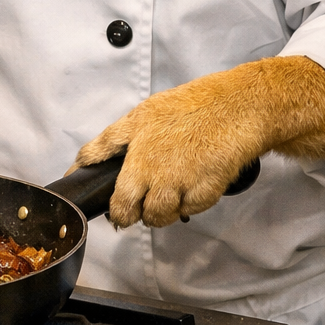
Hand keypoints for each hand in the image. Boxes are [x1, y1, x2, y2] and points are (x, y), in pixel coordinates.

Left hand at [69, 57, 324, 228]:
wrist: (241, 108)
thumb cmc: (196, 107)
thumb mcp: (145, 113)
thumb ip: (112, 140)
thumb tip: (83, 162)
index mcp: (132, 138)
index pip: (97, 168)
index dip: (94, 192)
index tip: (98, 204)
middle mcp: (149, 163)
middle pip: (125, 210)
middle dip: (130, 212)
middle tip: (139, 204)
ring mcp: (176, 180)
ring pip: (156, 217)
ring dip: (161, 211)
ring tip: (172, 190)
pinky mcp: (201, 191)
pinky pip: (187, 211)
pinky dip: (190, 204)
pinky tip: (195, 183)